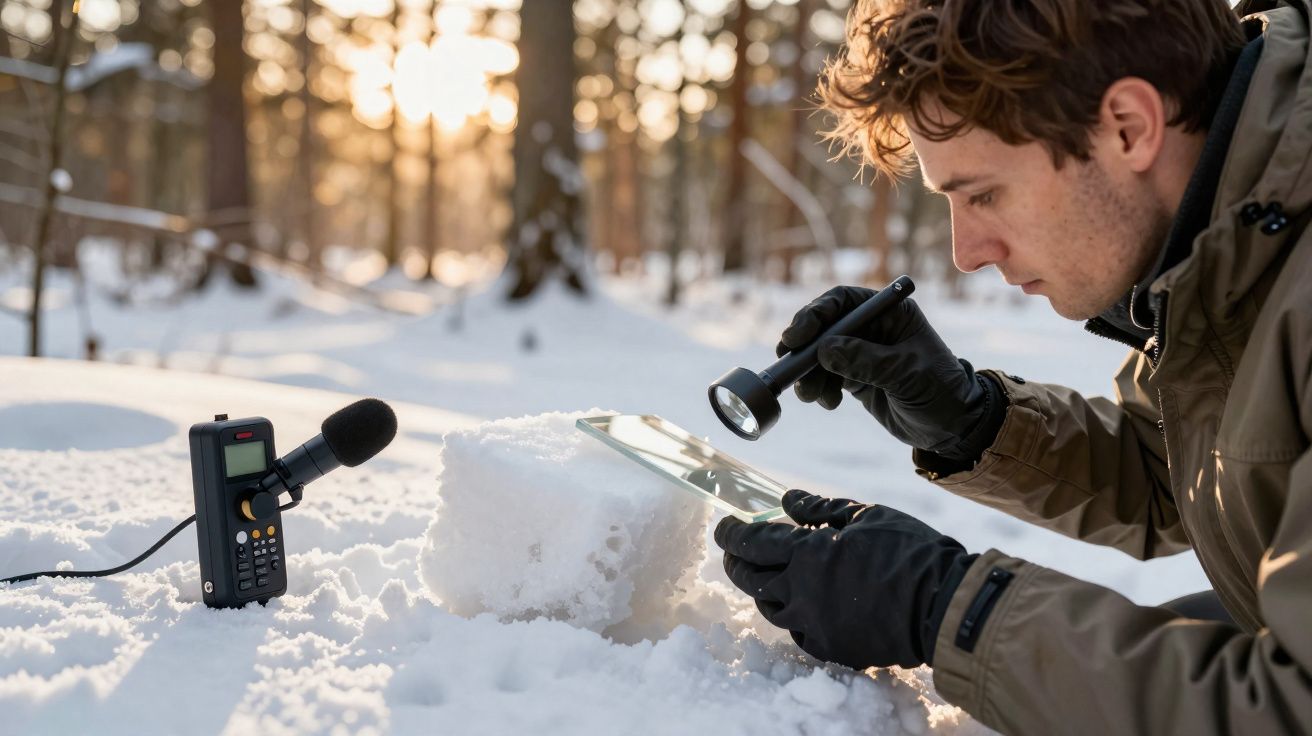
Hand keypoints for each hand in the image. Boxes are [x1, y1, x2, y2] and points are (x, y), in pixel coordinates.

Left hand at [714, 489, 975, 668]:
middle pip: (751, 578)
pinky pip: (798, 633)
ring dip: (762, 591)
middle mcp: (801, 591)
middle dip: (736, 563)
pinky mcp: (830, 648)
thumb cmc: (908, 551)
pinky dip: (793, 618)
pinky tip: (800, 607)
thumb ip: (820, 508)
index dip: (732, 534)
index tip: (724, 527)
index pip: (752, 542)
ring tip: (767, 578)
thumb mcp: (866, 515)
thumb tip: (786, 499)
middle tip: (734, 553)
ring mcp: (813, 624)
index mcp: (807, 553)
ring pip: (771, 608)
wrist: (941, 605)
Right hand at [778, 286, 1004, 461]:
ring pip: (819, 353)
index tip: (797, 336)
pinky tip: (828, 402)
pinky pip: (824, 375)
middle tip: (788, 365)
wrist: (952, 427)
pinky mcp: (854, 375)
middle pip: (824, 325)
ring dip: (808, 373)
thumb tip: (824, 350)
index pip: (844, 301)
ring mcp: (861, 351)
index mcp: (890, 313)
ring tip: (811, 395)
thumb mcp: (907, 374)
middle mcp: (873, 327)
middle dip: (804, 346)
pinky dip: (818, 387)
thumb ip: (866, 360)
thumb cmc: (940, 392)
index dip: (816, 314)